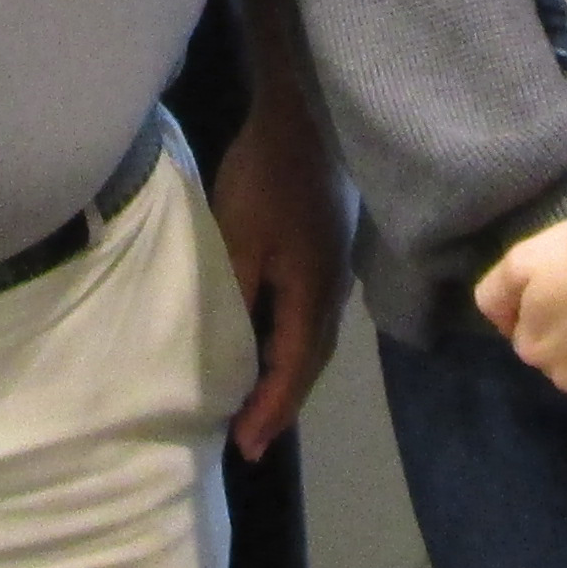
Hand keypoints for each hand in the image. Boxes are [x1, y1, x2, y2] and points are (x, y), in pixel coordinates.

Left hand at [209, 88, 353, 460]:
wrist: (304, 121)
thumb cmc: (266, 180)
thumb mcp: (239, 240)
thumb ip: (237, 297)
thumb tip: (232, 351)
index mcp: (312, 296)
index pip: (292, 371)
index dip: (270, 411)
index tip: (245, 447)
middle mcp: (332, 293)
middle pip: (310, 364)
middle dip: (281, 404)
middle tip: (251, 441)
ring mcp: (334, 272)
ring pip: (313, 342)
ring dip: (288, 377)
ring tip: (259, 405)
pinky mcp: (327, 254)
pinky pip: (310, 318)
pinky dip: (291, 346)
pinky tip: (271, 346)